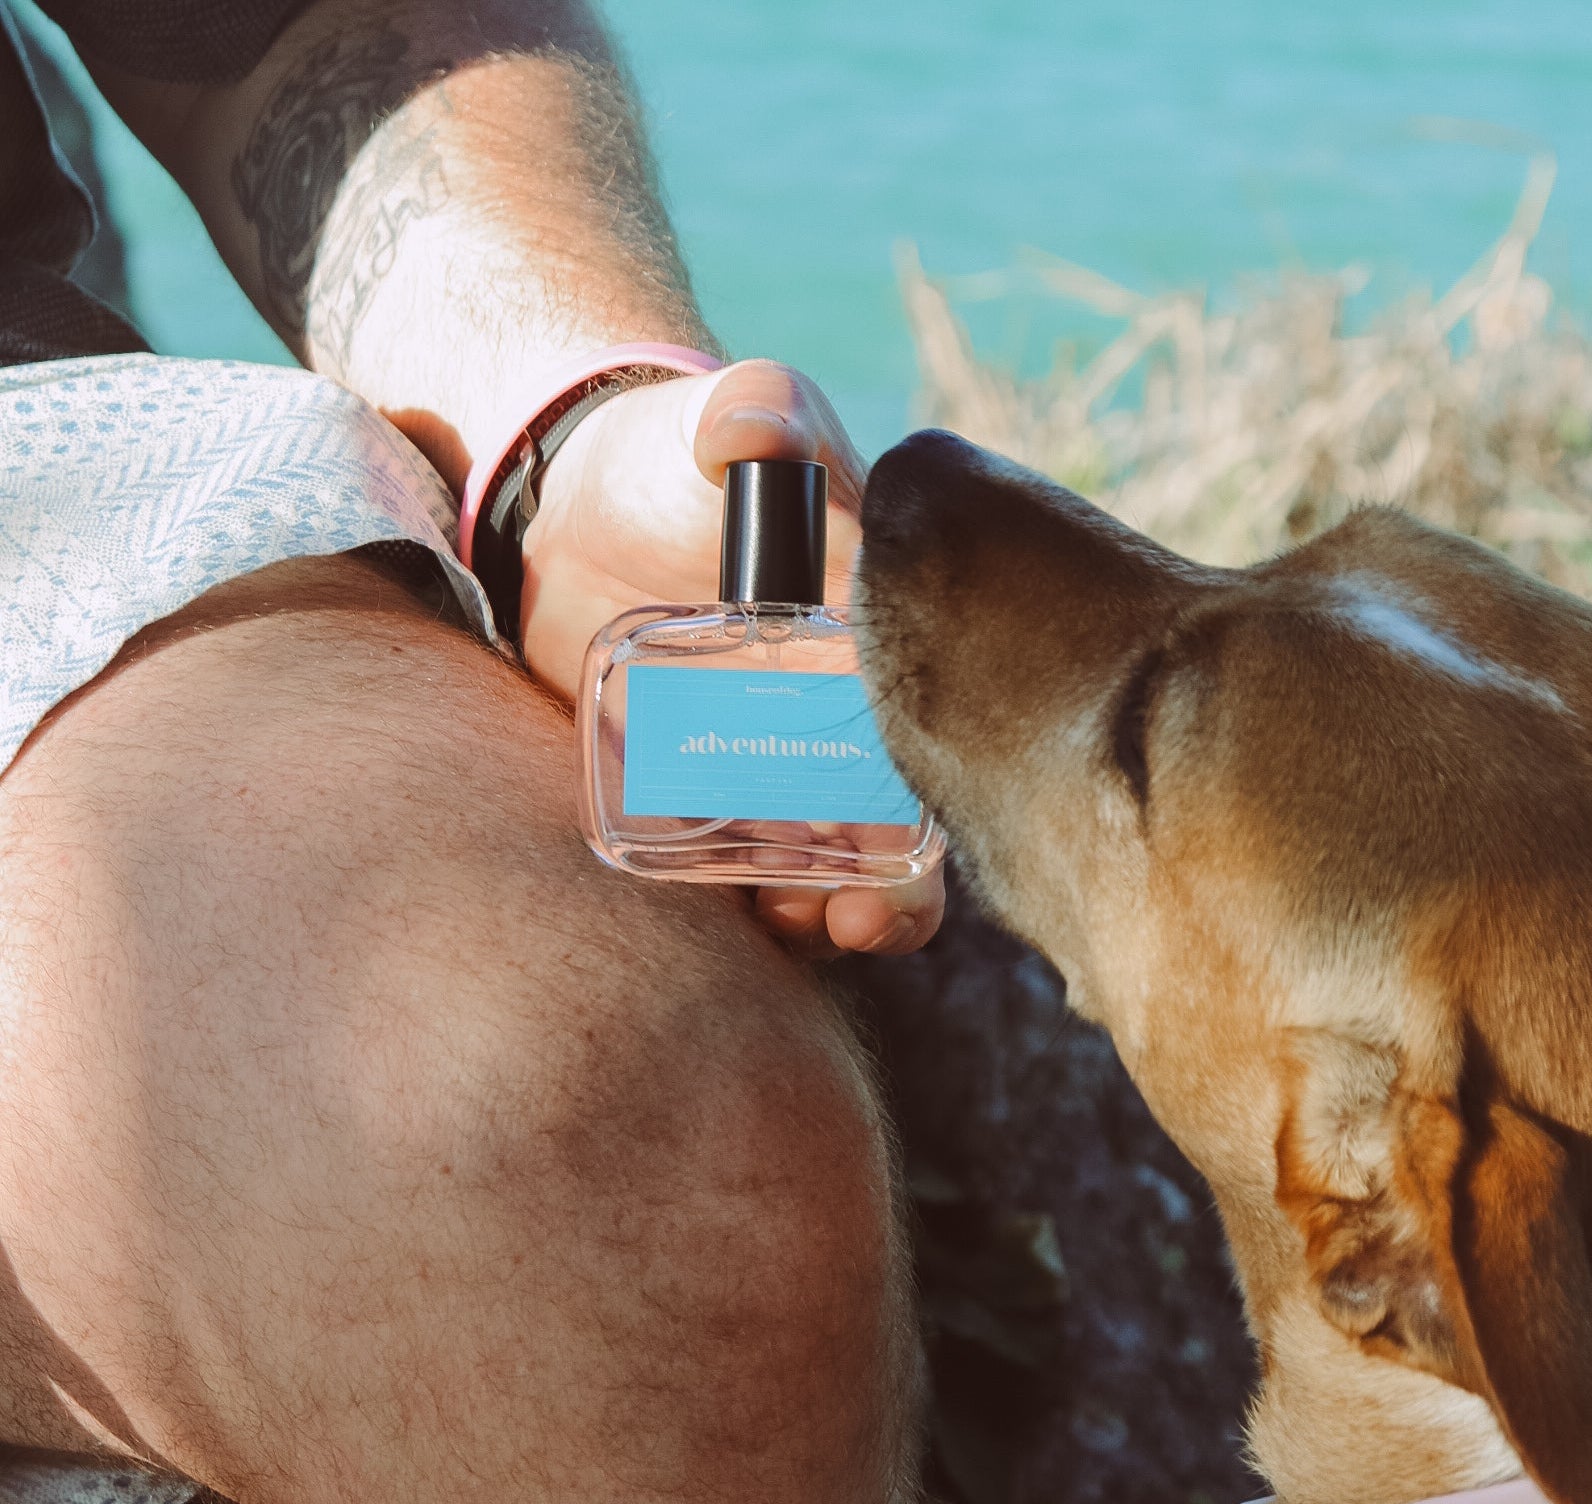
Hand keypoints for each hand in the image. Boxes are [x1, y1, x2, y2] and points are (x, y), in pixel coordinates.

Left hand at [527, 358, 944, 957]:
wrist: (571, 507)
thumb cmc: (676, 458)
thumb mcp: (723, 423)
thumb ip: (755, 414)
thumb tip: (758, 431)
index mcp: (874, 651)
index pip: (937, 743)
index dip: (940, 811)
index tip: (907, 855)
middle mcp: (838, 724)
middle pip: (894, 839)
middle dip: (890, 901)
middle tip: (850, 921)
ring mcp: (767, 769)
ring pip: (818, 872)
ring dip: (818, 914)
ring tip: (786, 920)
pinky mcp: (693, 796)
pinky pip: (726, 874)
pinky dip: (732, 909)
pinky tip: (710, 914)